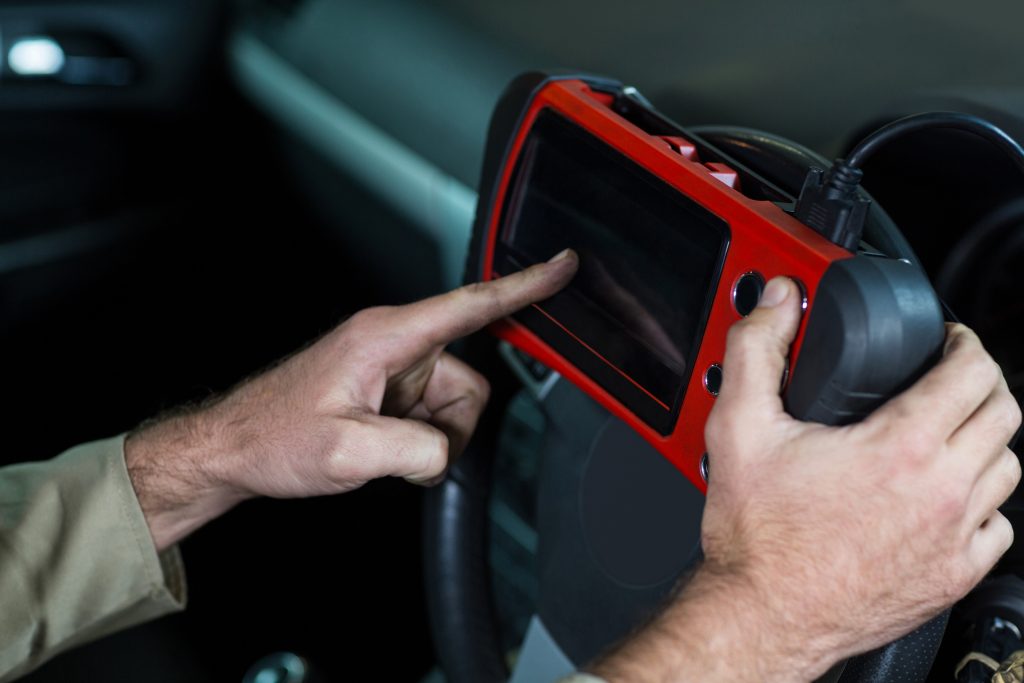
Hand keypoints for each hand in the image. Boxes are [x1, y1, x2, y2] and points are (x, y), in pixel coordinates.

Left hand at [125, 250, 577, 550]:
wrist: (233, 449)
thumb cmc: (273, 437)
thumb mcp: (345, 454)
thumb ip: (414, 450)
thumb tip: (445, 451)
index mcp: (385, 337)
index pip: (471, 305)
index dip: (524, 287)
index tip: (562, 266)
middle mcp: (393, 343)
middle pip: (470, 382)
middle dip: (449, 428)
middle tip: (401, 452)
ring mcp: (392, 367)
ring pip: (454, 405)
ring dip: (431, 439)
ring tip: (381, 452)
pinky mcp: (388, 388)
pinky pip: (433, 415)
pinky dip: (419, 441)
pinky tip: (382, 450)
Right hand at [591, 277, 1020, 681]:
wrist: (763, 614)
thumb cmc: (757, 535)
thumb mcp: (739, 428)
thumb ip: (756, 351)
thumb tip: (776, 302)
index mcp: (901, 447)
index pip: (974, 372)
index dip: (965, 342)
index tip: (948, 341)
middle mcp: (942, 491)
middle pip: (1005, 414)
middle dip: (982, 383)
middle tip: (950, 377)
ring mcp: (955, 538)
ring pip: (1008, 468)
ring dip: (985, 440)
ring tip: (949, 432)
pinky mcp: (953, 577)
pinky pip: (999, 527)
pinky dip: (982, 502)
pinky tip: (946, 497)